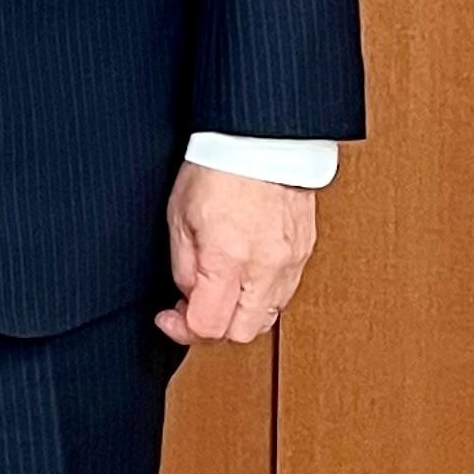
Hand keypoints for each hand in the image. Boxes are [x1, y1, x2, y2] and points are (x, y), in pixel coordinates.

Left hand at [157, 163, 318, 345]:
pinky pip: (283, 293)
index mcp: (228, 258)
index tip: (169, 315)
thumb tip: (188, 297)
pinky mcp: (303, 252)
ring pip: (265, 318)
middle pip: (240, 334)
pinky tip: (243, 275)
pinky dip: (260, 295)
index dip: (182, 329)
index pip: (209, 327)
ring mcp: (290, 262)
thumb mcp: (179, 217)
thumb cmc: (219, 168)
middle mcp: (265, 267)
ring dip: (238, 314)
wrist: (261, 138)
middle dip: (213, 327)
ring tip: (219, 288)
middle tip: (192, 304)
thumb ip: (184, 267)